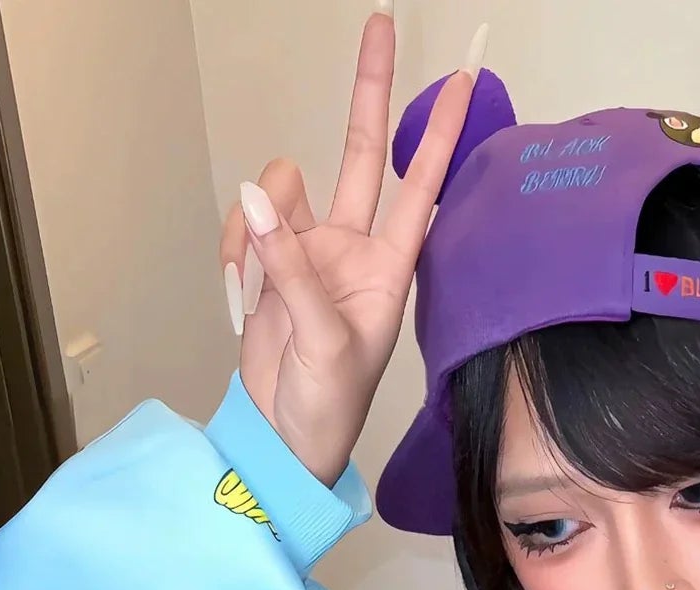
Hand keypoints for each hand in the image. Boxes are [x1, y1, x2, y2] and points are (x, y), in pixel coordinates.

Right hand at [219, 10, 485, 485]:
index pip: (422, 186)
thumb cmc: (326, 407)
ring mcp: (310, 251)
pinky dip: (234, 249)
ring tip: (254, 282)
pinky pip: (245, 222)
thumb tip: (258, 199)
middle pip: (364, 151)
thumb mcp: (322, 342)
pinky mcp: (270, 261)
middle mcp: (354, 249)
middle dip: (370, 91)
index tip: (465, 81)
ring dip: (259, 219)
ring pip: (282, 186)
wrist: (282, 438)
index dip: (442, 134)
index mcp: (390, 269)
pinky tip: (239, 294)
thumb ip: (291, 268)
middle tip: (381, 24)